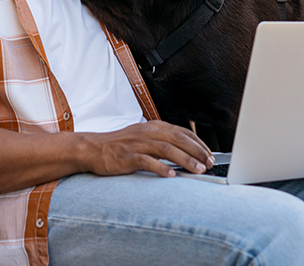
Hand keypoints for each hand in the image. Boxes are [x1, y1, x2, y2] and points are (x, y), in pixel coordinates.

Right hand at [80, 121, 214, 177]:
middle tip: (210, 164)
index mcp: (152, 126)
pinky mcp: (127, 156)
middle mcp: (147, 132)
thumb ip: (162, 142)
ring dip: (185, 160)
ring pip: (166, 149)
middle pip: (178, 138)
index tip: (210, 155)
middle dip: (197, 151)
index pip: (182, 131)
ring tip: (198, 170)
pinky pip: (147, 161)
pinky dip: (161, 168)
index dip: (198, 143)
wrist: (93, 148)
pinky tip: (171, 176)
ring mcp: (137, 143)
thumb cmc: (120, 146)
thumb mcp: (143, 138)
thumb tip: (186, 154)